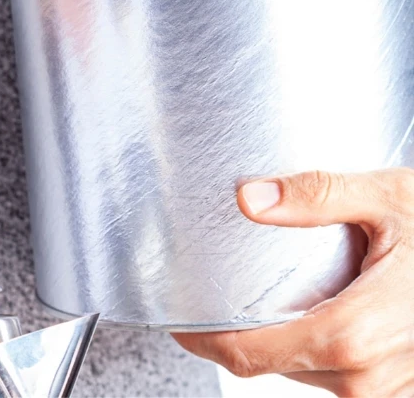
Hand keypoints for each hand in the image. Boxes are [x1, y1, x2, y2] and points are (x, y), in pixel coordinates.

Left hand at [173, 169, 413, 395]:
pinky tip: (319, 318)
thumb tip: (249, 198)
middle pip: (271, 368)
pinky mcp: (402, 390)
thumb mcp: (389, 198)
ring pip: (307, 378)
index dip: (206, 342)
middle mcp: (370, 377)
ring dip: (283, 345)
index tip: (182, 324)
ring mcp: (390, 390)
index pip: (250, 356)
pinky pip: (343, 381)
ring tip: (269, 305)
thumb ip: (315, 195)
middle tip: (221, 301)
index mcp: (354, 334)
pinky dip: (320, 354)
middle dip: (241, 337)